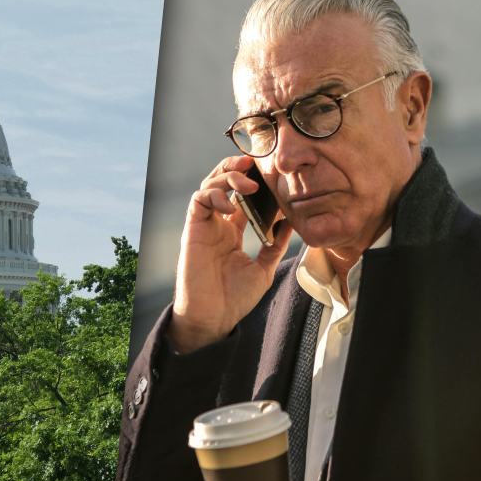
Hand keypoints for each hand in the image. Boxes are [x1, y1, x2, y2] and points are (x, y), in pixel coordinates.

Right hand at [169, 155, 293, 352]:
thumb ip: (273, 246)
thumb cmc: (234, 298)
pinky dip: (214, 195)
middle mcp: (217, 225)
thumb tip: (288, 224)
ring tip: (247, 184)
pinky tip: (230, 204)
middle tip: (254, 163)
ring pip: (209, 186)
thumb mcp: (263, 270)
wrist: (214, 317)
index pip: (240, 197)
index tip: (270, 174)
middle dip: (236, 168)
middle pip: (222, 183)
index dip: (252, 181)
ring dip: (227, 177)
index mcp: (232, 233)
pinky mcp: (192, 229)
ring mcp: (204, 225)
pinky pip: (199, 201)